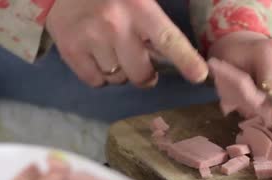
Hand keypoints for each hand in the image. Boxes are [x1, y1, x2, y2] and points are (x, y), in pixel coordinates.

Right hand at [46, 0, 207, 87]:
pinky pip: (95, 81)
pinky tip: (95, 55)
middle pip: (141, 73)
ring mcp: (91, 39)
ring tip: (111, 50)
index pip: (168, 39)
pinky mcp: (71, 50)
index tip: (200, 76)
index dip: (186, 60)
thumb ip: (156, 20)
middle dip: (144, 73)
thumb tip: (174, 48)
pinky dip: (98, 74)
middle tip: (140, 63)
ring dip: (119, 71)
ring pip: (118, 78)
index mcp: (139, 6)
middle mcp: (116, 25)